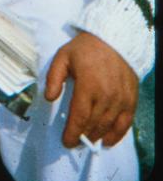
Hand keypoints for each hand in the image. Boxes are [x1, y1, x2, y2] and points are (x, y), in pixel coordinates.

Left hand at [45, 31, 138, 149]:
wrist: (113, 39)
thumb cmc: (86, 48)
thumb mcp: (63, 56)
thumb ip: (54, 77)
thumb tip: (49, 98)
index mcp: (88, 85)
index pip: (80, 117)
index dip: (72, 132)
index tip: (66, 141)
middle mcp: (106, 95)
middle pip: (93, 124)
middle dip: (82, 136)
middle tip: (75, 141)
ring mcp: (120, 99)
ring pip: (108, 126)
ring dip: (96, 136)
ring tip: (87, 140)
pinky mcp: (131, 100)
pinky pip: (125, 124)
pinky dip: (116, 135)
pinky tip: (107, 140)